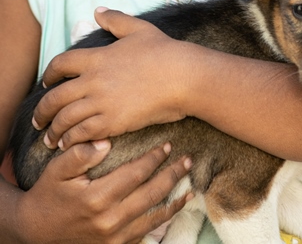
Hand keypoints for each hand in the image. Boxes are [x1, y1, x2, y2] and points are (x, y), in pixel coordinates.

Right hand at [15, 141, 192, 243]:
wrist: (35, 232)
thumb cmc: (48, 195)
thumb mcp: (57, 170)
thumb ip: (80, 154)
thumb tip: (105, 142)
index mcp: (97, 197)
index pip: (136, 174)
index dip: (154, 158)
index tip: (167, 145)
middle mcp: (109, 220)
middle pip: (151, 195)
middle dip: (172, 175)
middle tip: (187, 160)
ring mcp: (113, 238)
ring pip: (153, 218)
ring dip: (174, 202)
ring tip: (190, 189)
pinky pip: (145, 235)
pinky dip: (162, 222)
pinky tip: (172, 211)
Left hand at [32, 8, 193, 149]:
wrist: (182, 76)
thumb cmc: (164, 51)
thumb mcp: (138, 28)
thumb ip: (115, 20)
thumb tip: (97, 11)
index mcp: (97, 57)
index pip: (60, 64)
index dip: (49, 74)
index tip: (45, 83)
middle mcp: (93, 80)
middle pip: (55, 98)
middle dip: (42, 111)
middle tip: (39, 120)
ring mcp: (102, 102)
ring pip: (65, 119)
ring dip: (54, 130)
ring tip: (50, 139)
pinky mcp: (113, 122)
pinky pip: (82, 133)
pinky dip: (72, 140)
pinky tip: (69, 144)